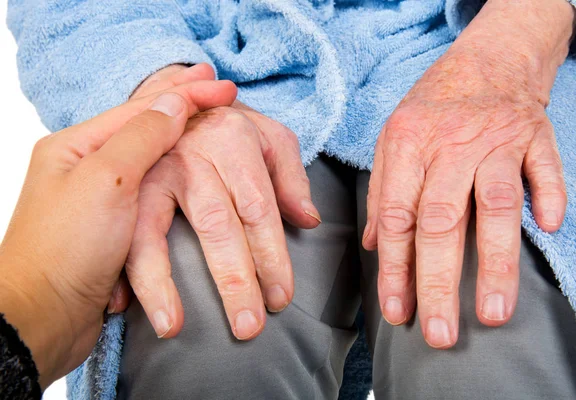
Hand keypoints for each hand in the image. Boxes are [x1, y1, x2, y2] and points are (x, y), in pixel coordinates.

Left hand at [0, 80, 236, 387]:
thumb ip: (142, 137)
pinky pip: (155, 201)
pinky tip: (196, 175)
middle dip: (190, 113)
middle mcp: (90, 168)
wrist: (43, 320)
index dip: (188, 94)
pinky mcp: (117, 231)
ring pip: (157, 164)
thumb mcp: (105, 181)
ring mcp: (104, 200)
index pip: (144, 108)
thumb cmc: (63, 251)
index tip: (226, 88)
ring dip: (188, 147)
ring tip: (214, 129)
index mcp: (79, 146)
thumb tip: (174, 102)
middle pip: (152, 129)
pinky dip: (178, 188)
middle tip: (225, 98)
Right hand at [125, 65, 319, 339]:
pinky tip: (122, 303)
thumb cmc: (231, 125)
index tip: (280, 297)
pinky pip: (118, 226)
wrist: (176, 94)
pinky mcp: (126, 180)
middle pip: (217, 225)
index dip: (270, 256)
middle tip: (248, 327)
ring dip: (163, 283)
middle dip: (233, 280)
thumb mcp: (271, 137)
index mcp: (235, 140)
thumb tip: (308, 221)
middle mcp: (193, 153)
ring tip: (173, 327)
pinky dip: (118, 264)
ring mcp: (153, 167)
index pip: (258, 208)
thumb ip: (290, 177)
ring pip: (159, 229)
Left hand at [364, 0, 574, 347]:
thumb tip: (374, 244)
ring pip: (495, 206)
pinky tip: (547, 230)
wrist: (485, 59)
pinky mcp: (534, 136)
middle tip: (438, 333)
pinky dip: (548, 198)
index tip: (398, 311)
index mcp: (406, 145)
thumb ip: (382, 191)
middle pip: (441, 222)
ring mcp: (495, 140)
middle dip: (438, 282)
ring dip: (495, 262)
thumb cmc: (433, 106)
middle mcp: (449, 145)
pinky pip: (545, 171)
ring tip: (492, 313)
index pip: (397, 218)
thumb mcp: (393, 139)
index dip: (395, 269)